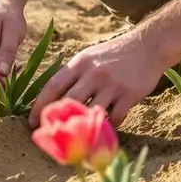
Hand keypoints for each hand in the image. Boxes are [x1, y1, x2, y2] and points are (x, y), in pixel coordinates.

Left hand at [27, 27, 164, 128]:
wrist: (148, 46)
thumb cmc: (114, 54)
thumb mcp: (90, 56)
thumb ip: (74, 74)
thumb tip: (54, 97)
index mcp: (80, 63)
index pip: (53, 85)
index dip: (39, 105)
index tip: (31, 121)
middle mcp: (94, 73)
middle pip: (69, 102)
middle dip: (57, 120)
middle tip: (51, 134)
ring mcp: (112, 84)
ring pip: (92, 112)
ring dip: (85, 125)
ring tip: (80, 135)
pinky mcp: (129, 94)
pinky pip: (115, 117)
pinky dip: (109, 124)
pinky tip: (108, 125)